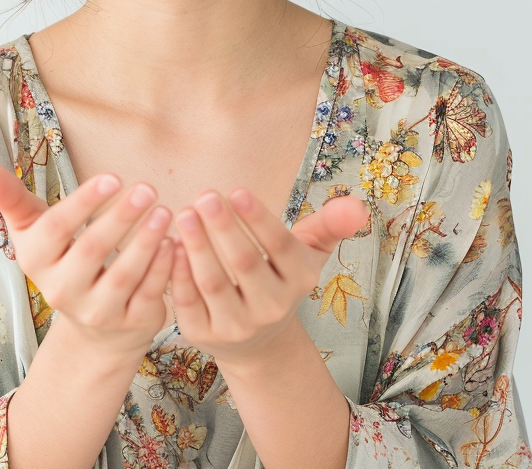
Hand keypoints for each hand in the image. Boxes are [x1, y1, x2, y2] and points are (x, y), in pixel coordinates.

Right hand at [0, 166, 174, 355]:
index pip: (57, 228)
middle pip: (92, 250)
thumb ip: (13, 200)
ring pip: (123, 275)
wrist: (94, 328)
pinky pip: (149, 293)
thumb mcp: (35, 230)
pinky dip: (163, 267)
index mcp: (37, 260)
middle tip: (148, 188)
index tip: (114, 177)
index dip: (85, 202)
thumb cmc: (64, 258)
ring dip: (145, 241)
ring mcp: (97, 311)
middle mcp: (62, 291)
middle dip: (121, 218)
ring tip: (164, 212)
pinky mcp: (130, 323)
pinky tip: (173, 242)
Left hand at [169, 187, 368, 364]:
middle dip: (224, 228)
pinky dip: (179, 275)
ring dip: (198, 247)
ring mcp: (236, 325)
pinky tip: (172, 246)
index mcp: (297, 279)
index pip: (279, 246)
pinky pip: (189, 304)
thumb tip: (359, 205)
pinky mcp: (204, 334)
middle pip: (244, 263)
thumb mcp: (308, 251)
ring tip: (184, 214)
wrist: (259, 340)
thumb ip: (331, 225)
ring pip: (214, 284)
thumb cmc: (279, 276)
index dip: (257, 219)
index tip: (236, 190)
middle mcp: (270, 306)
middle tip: (204, 195)